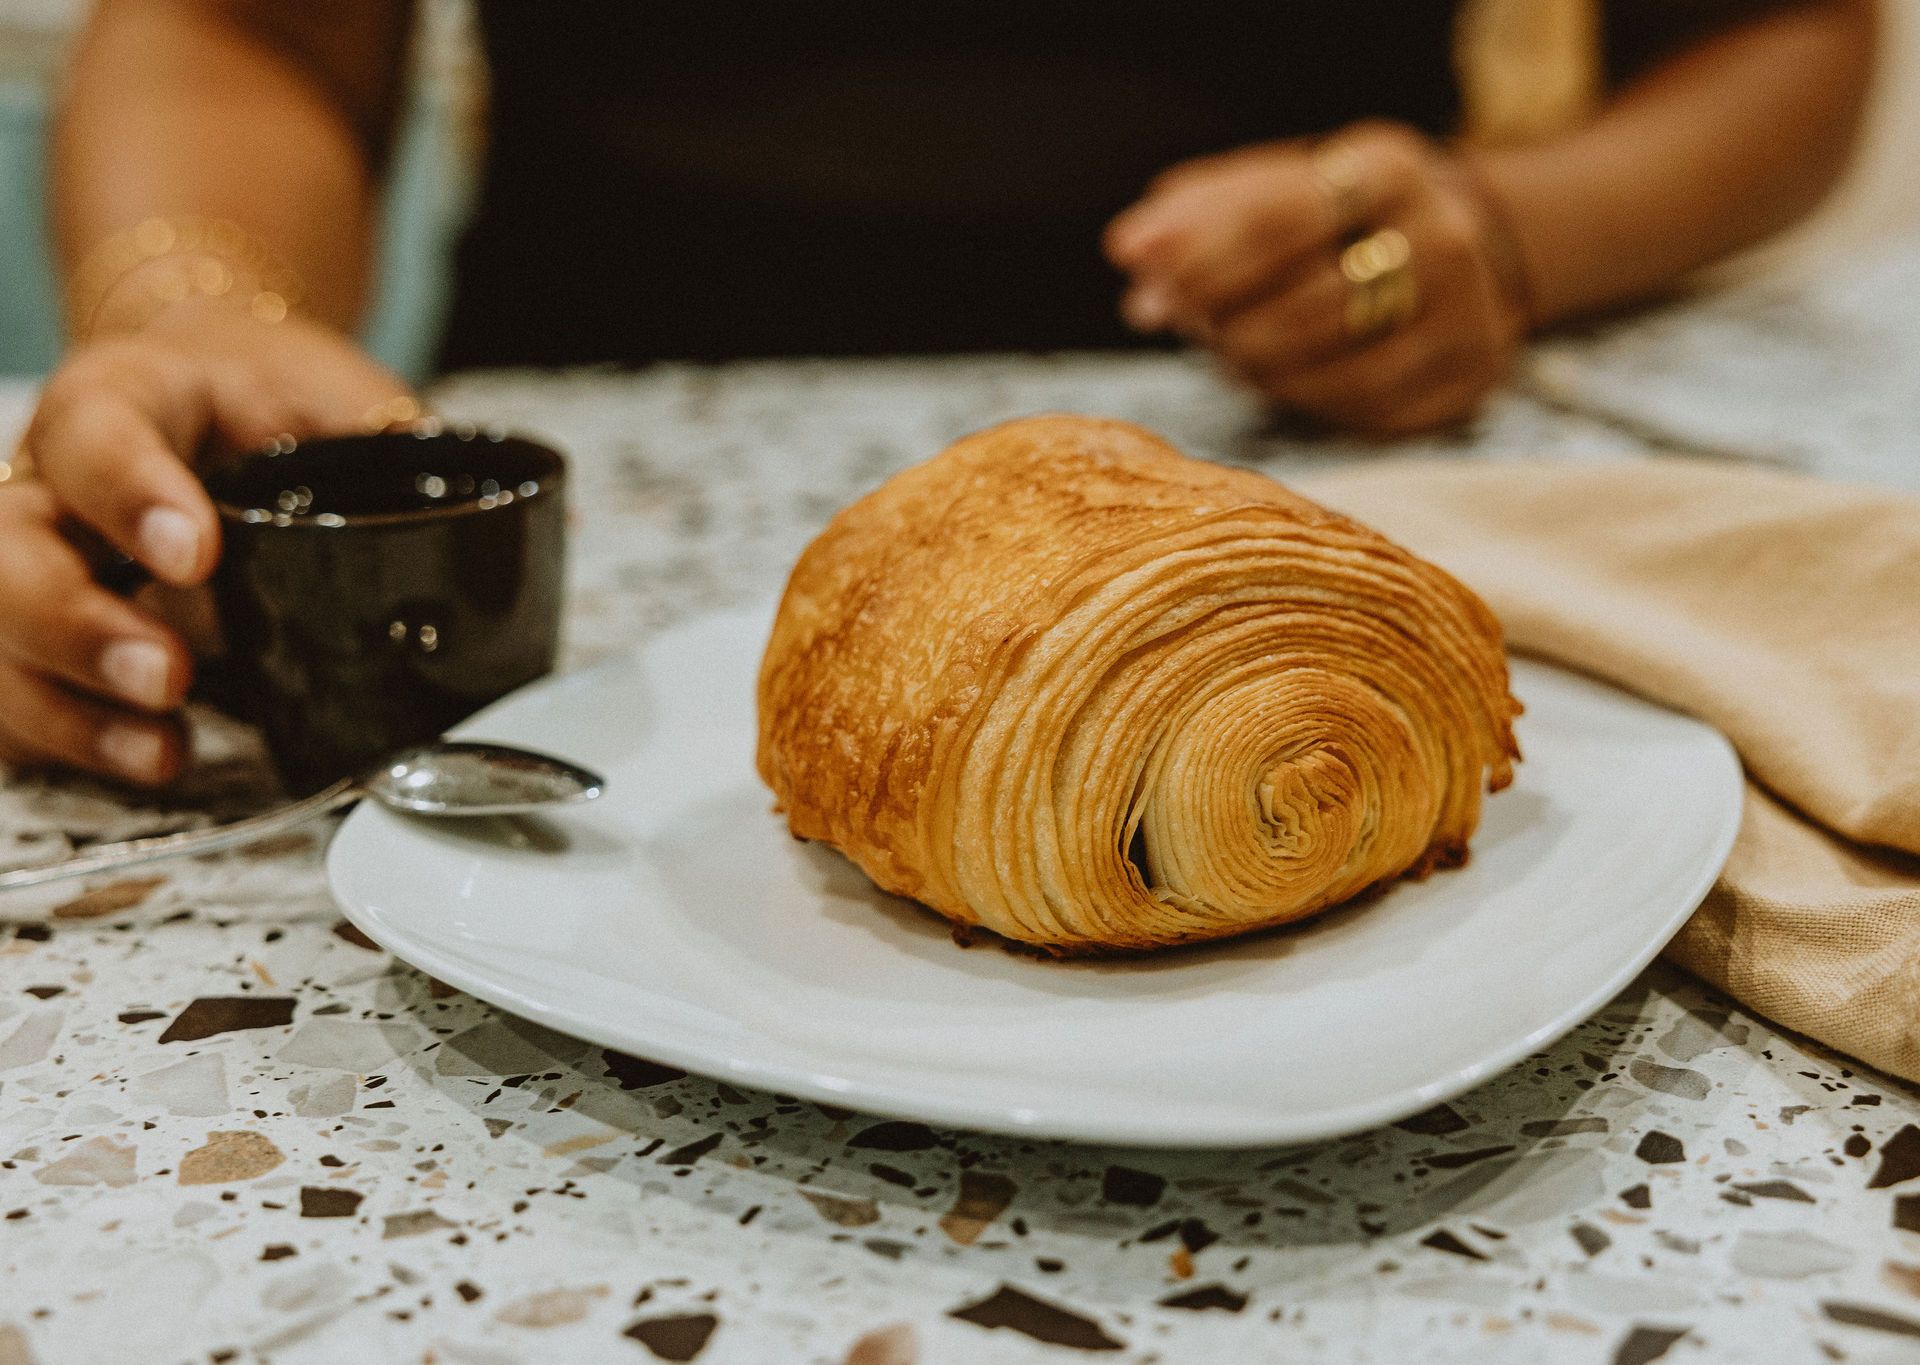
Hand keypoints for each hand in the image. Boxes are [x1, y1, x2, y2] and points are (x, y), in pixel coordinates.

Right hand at [0, 302, 412, 783]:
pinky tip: (143, 757)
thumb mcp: (329, 390)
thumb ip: (389, 442)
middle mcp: (50, 480)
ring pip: (0, 635)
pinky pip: (16, 693)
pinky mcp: (40, 633)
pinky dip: (68, 737)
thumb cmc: (266, 395)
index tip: (195, 551)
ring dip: (69, 706)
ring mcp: (33, 559)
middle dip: (80, 625)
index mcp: (122, 399)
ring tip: (162, 746)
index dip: (132, 493)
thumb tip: (513, 519)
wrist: (215, 391)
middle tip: (170, 673)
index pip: (96, 435)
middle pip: (13, 551)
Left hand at [1106, 122, 1530, 435]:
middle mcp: (1443, 236)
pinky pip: (1370, 408)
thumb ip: (1200, 214)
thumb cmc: (1338, 218)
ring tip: (1224, 350)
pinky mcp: (1470, 376)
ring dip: (1261, 368)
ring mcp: (1468, 312)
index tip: (1145, 273)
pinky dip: (1307, 400)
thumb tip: (1130, 250)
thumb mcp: (1278, 188)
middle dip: (1229, 321)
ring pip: (1341, 367)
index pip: (1281, 216)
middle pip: (1311, 301)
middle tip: (1184, 321)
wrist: (1464, 244)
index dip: (1203, 252)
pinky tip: (1278, 378)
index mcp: (1390, 168)